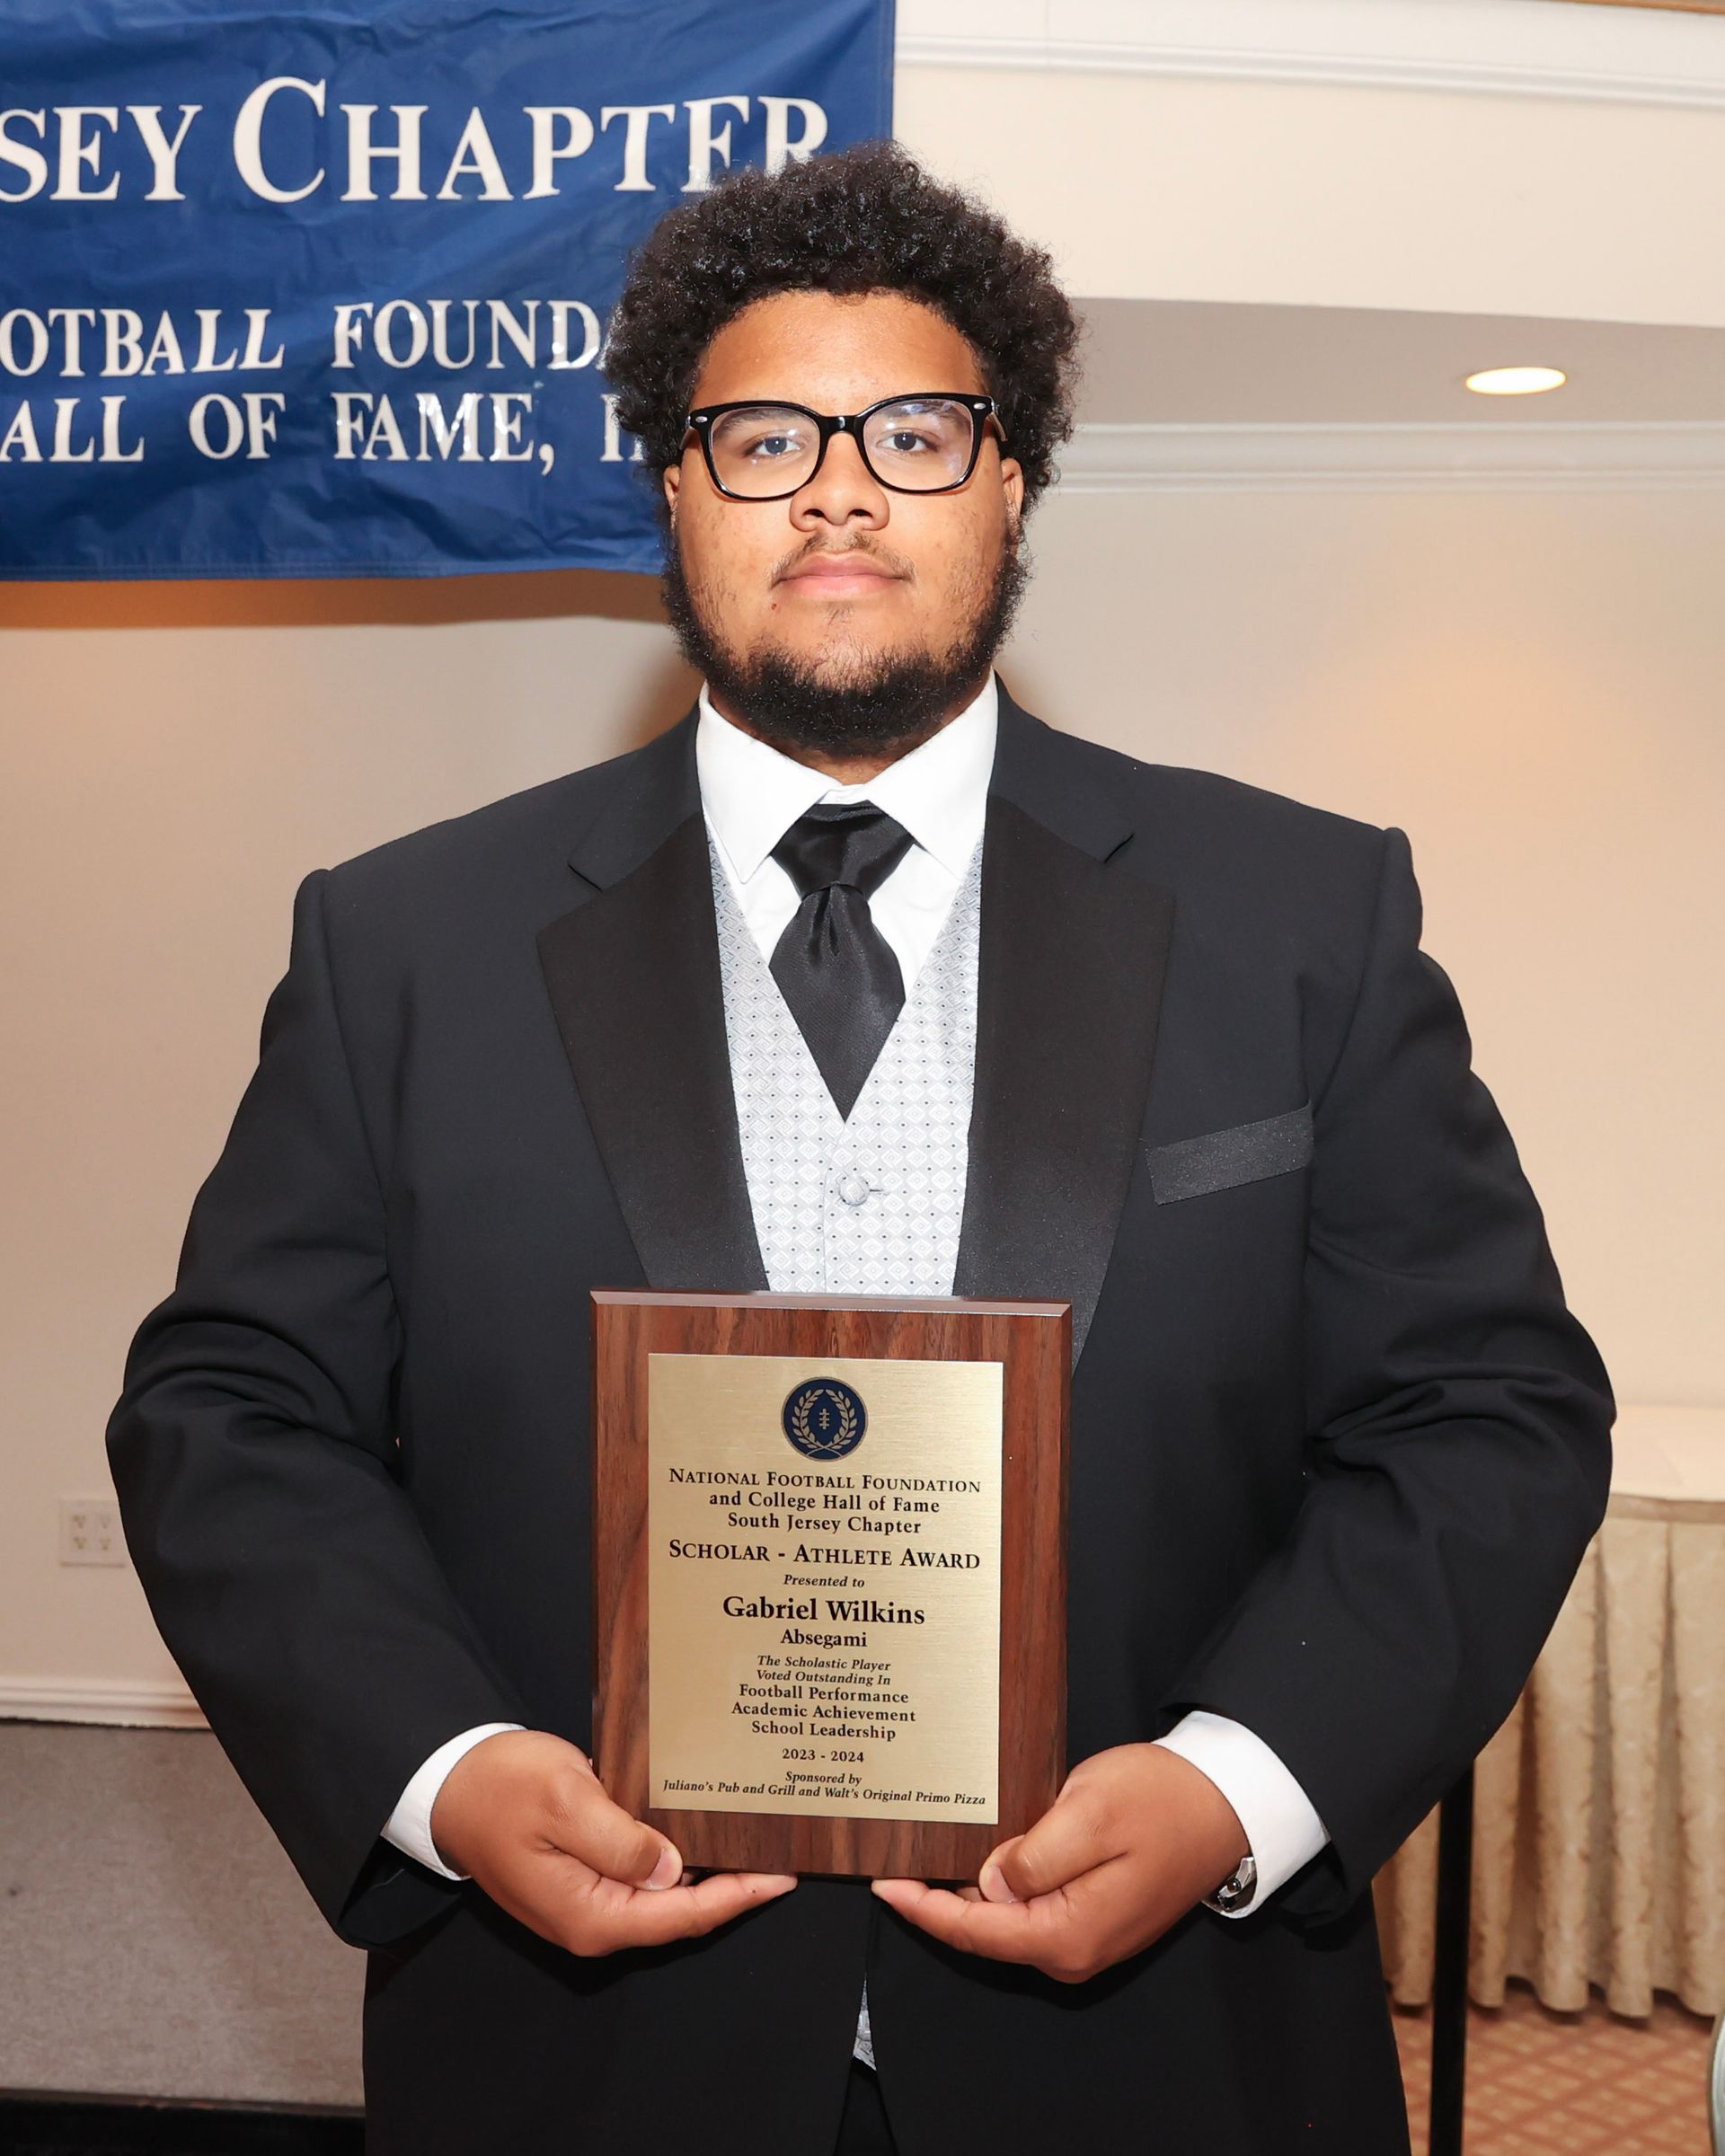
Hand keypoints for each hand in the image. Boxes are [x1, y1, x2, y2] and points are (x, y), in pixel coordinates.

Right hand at [430, 1729, 794, 1954]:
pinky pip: (643, 1874)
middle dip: (732, 1885)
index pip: (682, 1916)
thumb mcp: (566, 1804)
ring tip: (752, 1837)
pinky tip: (702, 1826)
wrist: (450, 1783)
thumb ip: (620, 1841)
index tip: (782, 1876)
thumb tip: (671, 1867)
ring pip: (665, 1892)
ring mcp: (589, 1900)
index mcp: (591, 1915)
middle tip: (779, 1850)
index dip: (737, 1897)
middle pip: (680, 1911)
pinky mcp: (585, 1875)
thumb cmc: (502, 1789)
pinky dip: (678, 1854)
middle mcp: (594, 1919)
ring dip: (707, 1867)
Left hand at [870, 1743, 1248, 1983]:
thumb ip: (1036, 1855)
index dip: (924, 1909)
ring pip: (1006, 1919)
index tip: (883, 1884)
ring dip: (967, 1890)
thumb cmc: (1163, 1802)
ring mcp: (1086, 1935)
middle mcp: (1074, 1948)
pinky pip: (1031, 1907)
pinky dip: (998, 1884)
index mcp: (1069, 1934)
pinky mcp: (1094, 1914)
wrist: (1224, 1804)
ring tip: (924, 1855)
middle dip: (937, 1901)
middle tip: (893, 1861)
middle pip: (985, 1932)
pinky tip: (978, 1853)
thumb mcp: (1091, 1814)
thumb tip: (991, 1882)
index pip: (977, 1931)